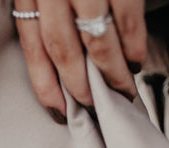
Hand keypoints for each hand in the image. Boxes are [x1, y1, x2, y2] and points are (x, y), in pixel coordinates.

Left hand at [13, 0, 146, 117]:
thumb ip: (45, 14)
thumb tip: (60, 65)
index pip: (33, 47)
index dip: (45, 86)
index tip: (58, 113)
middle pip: (64, 51)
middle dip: (80, 88)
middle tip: (95, 108)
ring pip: (99, 44)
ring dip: (112, 76)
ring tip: (122, 92)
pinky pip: (128, 22)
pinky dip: (134, 48)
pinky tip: (135, 61)